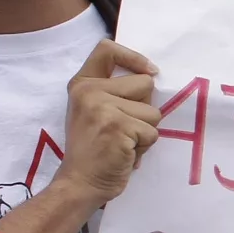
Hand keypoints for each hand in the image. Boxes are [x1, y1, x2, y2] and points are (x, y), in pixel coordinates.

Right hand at [55, 41, 162, 206]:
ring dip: (145, 132)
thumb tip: (151, 76)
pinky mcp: (118, 126)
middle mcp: (89, 91)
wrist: (80, 183)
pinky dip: (144, 147)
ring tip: (123, 143)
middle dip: (144, 109)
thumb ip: (114, 91)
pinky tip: (124, 153)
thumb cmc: (94, 150)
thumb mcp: (94, 111)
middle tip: (123, 129)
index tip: (150, 71)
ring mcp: (103, 108)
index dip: (133, 57)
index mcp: (82, 84)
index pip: (106, 49)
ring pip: (154, 112)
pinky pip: (152, 132)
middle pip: (146, 84)